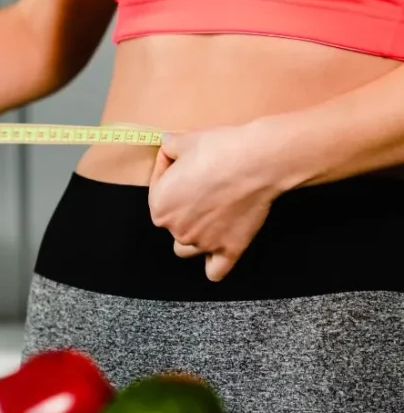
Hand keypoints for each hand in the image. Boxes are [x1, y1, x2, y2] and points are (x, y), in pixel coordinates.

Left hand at [148, 121, 287, 281]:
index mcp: (160, 206)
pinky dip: (215, 262)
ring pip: (189, 248)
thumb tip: (167, 145)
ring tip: (209, 216)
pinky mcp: (229, 250)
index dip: (170, 174)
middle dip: (182, 206)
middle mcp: (177, 230)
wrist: (256, 162)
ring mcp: (203, 244)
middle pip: (172, 223)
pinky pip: (215, 271)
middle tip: (204, 184)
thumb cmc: (219, 150)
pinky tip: (218, 251)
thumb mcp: (185, 141)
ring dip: (194, 236)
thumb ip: (170, 147)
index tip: (185, 163)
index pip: (157, 192)